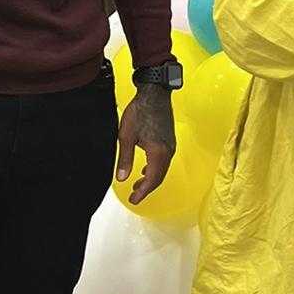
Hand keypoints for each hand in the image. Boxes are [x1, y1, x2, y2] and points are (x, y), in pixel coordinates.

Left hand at [116, 83, 176, 204]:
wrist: (155, 94)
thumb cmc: (140, 112)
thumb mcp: (125, 136)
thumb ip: (125, 159)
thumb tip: (122, 178)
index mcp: (157, 152)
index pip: (152, 179)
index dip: (142, 192)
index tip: (133, 200)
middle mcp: (168, 151)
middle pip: (159, 177)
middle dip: (147, 188)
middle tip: (134, 196)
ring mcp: (170, 146)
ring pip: (162, 169)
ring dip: (151, 179)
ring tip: (138, 185)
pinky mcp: (170, 141)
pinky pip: (164, 161)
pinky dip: (155, 169)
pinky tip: (145, 169)